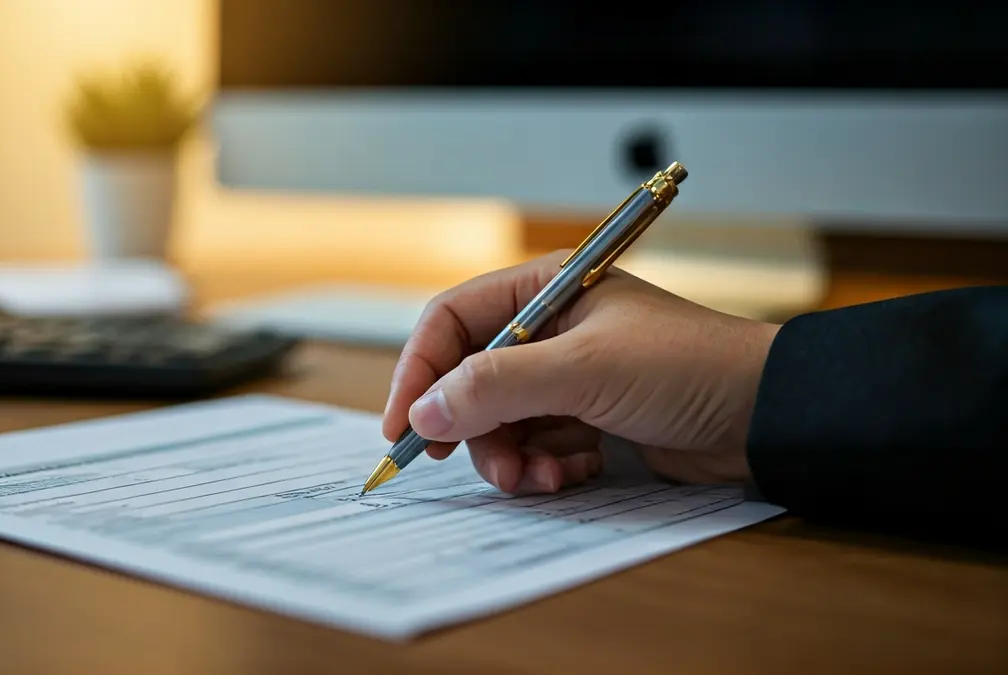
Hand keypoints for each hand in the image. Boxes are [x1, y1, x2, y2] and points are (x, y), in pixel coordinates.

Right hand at [382, 249, 779, 494]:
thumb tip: (425, 411)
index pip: (451, 321)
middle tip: (485, 463)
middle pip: (469, 379)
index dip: (419, 370)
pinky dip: (546, 466)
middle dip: (473, 428)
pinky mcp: (586, 417)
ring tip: (545, 474)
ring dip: (513, 456)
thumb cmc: (688, 368)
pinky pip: (535, 446)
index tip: (403, 425)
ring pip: (499, 421)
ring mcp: (566, 376)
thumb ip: (496, 387)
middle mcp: (548, 330)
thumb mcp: (583, 370)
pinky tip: (578, 470)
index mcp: (543, 290)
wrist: (766, 416)